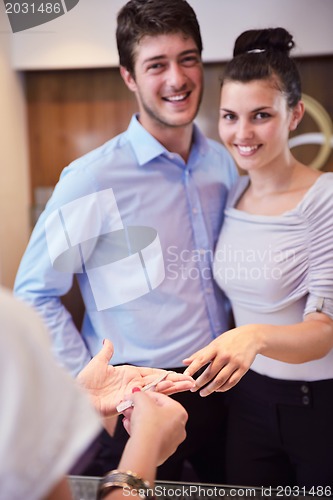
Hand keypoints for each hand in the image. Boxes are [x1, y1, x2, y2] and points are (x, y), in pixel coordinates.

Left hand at [77, 339, 194, 415]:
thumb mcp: (97, 363)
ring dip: (173, 388)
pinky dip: (160, 393)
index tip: (180, 374)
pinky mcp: (128, 401)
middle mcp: (134, 385)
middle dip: (176, 382)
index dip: (167, 375)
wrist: (77, 395)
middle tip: (192, 381)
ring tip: (189, 385)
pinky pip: (147, 397)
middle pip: (159, 382)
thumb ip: (107, 353)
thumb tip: (107, 341)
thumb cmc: (85, 381)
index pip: (153, 374)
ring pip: (157, 390)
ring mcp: (132, 394)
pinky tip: (172, 389)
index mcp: (130, 375)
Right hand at [122, 391, 187, 464]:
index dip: (146, 395)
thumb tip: (134, 394)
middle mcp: (179, 427)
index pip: (162, 398)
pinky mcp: (162, 451)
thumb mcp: (141, 400)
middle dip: (141, 408)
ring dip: (139, 419)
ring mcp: (171, 441)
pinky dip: (140, 431)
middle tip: (131, 406)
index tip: (137, 396)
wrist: (145, 449)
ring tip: (127, 416)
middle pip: (156, 413)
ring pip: (152, 425)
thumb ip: (138, 395)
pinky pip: (150, 437)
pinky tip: (129, 426)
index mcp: (179, 412)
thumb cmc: (148, 424)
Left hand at [183, 325, 259, 394]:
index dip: (192, 369)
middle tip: (193, 389)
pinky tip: (217, 390)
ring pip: (220, 380)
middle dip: (200, 383)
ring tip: (203, 393)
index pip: (201, 359)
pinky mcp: (243, 368)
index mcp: (216, 347)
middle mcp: (225, 355)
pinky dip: (223, 388)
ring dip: (210, 389)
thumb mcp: (215, 343)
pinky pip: (231, 382)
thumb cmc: (229, 340)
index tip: (185, 377)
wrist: (252, 337)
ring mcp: (235, 362)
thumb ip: (200, 354)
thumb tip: (184, 362)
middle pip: (210, 373)